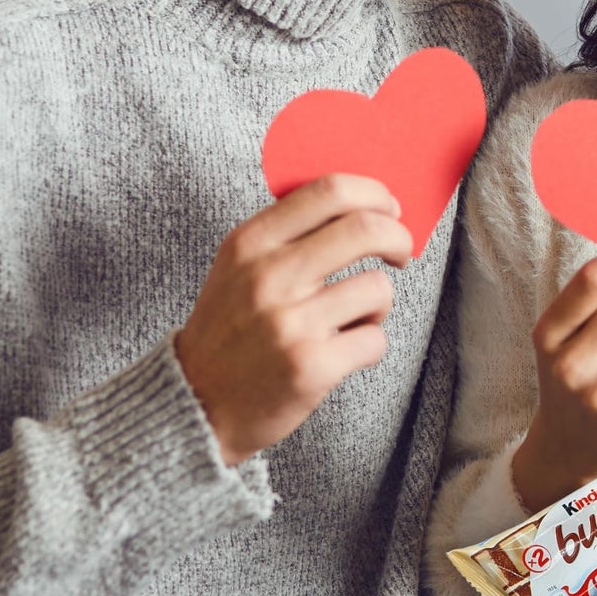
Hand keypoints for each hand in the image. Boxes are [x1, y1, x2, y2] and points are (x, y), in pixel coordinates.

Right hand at [176, 174, 412, 465]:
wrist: (196, 404)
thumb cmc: (229, 331)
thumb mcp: (238, 267)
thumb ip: (287, 233)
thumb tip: (363, 205)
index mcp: (249, 243)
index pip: (329, 191)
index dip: (374, 194)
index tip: (389, 209)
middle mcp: (268, 276)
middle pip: (366, 229)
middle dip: (398, 238)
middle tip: (400, 253)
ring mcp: (290, 323)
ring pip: (378, 287)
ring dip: (379, 304)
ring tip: (355, 318)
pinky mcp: (310, 367)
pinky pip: (375, 339)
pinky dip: (369, 345)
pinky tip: (343, 353)